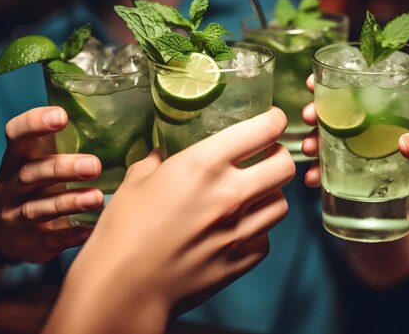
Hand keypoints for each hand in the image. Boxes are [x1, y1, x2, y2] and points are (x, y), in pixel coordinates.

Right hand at [0, 107, 103, 262]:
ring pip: (40, 208)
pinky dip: (72, 235)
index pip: (16, 135)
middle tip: (93, 165)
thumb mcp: (41, 160)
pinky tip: (91, 230)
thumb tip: (124, 118)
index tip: (61, 116)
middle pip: (32, 173)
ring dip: (69, 202)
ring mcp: (17, 216)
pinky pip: (52, 240)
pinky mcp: (32, 243)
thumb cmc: (39, 184)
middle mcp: (12, 186)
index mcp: (16, 159)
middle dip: (61, 168)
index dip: (34, 123)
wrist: (6, 233)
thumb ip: (68, 142)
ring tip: (97, 199)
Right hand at [58, 108, 293, 332]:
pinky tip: (239, 229)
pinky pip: (265, 239)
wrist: (124, 288)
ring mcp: (240, 230)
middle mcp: (231, 194)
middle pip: (285, 166)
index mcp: (204, 164)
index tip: (272, 119)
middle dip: (279, 156)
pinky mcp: (240, 261)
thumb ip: (157, 162)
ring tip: (254, 194)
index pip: (262, 131)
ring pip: (282, 204)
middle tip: (266, 157)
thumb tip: (163, 156)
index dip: (274, 120)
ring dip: (271, 194)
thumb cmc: (123, 230)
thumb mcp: (136, 181)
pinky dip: (258, 231)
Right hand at [301, 74, 408, 242]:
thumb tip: (406, 142)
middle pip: (342, 117)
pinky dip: (320, 174)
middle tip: (307, 118)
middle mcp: (379, 135)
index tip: (315, 83)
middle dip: (319, 114)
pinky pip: (335, 173)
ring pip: (333, 144)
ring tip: (307, 151)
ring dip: (315, 143)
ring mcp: (369, 159)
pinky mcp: (364, 183)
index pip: (365, 94)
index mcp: (398, 119)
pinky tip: (312, 180)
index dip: (337, 86)